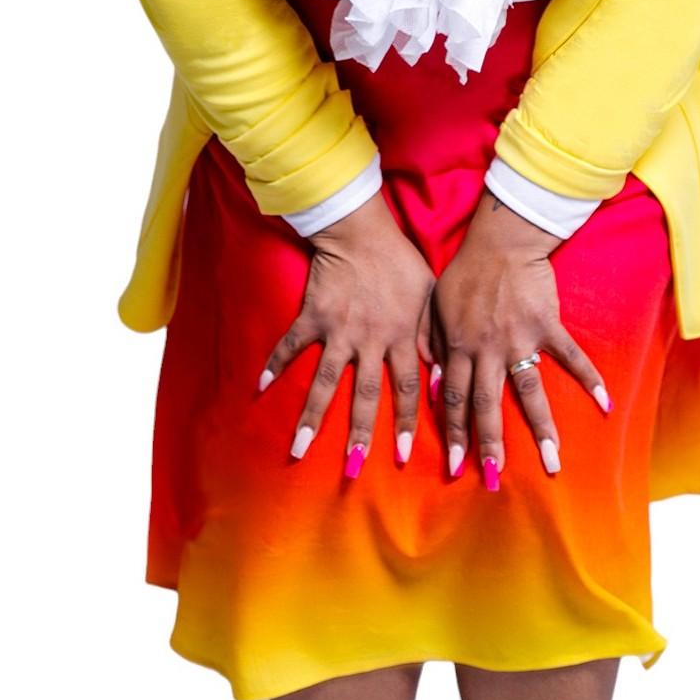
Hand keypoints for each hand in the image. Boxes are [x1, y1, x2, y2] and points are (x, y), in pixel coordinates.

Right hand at [257, 191, 434, 474]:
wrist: (360, 230)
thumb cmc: (399, 260)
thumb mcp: (429, 294)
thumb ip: (433, 334)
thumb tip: (439, 373)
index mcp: (401, 336)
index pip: (406, 389)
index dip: (407, 423)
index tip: (405, 456)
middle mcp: (370, 339)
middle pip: (365, 396)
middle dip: (360, 434)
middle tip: (354, 469)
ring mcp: (338, 330)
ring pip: (325, 382)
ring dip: (312, 416)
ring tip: (299, 448)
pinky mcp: (312, 316)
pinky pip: (291, 345)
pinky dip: (275, 364)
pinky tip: (260, 388)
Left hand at [431, 188, 611, 484]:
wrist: (500, 241)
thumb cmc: (465, 273)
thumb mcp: (434, 307)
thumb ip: (430, 346)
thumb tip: (433, 386)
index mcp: (458, 346)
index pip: (454, 399)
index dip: (454, 434)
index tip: (455, 467)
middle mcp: (487, 348)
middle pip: (487, 405)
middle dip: (490, 445)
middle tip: (495, 480)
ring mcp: (520, 338)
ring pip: (528, 391)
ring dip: (540, 428)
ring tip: (552, 462)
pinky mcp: (547, 325)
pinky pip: (570, 355)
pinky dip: (589, 377)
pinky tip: (605, 404)